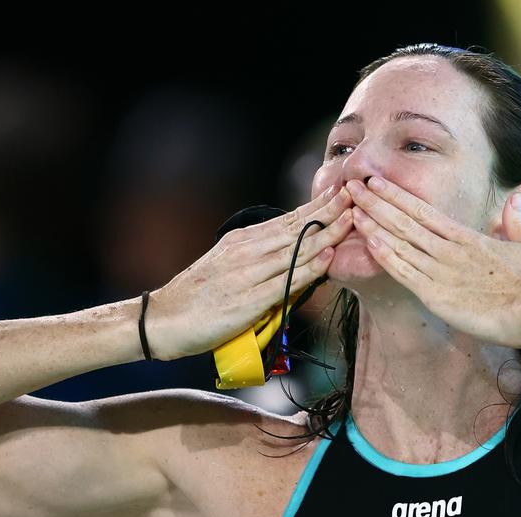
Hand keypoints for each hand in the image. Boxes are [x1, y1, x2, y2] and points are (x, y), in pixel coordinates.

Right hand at [147, 186, 353, 359]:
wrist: (163, 321)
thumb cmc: (197, 299)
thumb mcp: (227, 267)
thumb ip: (257, 260)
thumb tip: (289, 256)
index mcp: (242, 241)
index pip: (287, 220)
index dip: (317, 206)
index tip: (342, 192)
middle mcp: (245, 251)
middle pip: (295, 228)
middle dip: (328, 211)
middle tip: (357, 193)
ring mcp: (246, 274)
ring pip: (294, 250)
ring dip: (326, 234)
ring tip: (353, 218)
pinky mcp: (247, 300)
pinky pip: (284, 281)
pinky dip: (308, 267)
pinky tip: (327, 255)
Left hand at [346, 177, 520, 348]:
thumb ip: (517, 221)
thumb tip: (517, 199)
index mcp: (467, 238)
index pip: (424, 212)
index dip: (397, 197)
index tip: (377, 183)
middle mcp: (449, 250)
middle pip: (405, 221)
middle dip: (376, 202)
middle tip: (351, 185)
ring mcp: (440, 271)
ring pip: (400, 242)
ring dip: (373, 224)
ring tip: (351, 208)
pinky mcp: (436, 295)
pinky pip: (404, 272)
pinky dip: (385, 256)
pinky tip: (368, 242)